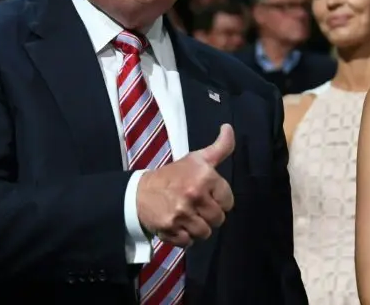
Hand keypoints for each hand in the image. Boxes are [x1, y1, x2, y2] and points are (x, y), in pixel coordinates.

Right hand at [136, 124, 234, 247]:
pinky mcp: (171, 229)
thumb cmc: (174, 175)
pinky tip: (178, 224)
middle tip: (196, 206)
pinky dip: (184, 237)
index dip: (219, 200)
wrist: (140, 192)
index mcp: (205, 176)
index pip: (228, 201)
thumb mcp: (197, 158)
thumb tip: (229, 128)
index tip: (207, 194)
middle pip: (218, 219)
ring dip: (198, 227)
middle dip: (209, 215)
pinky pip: (189, 242)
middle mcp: (195, 194)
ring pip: (205, 233)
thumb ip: (220, 147)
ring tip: (188, 216)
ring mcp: (182, 213)